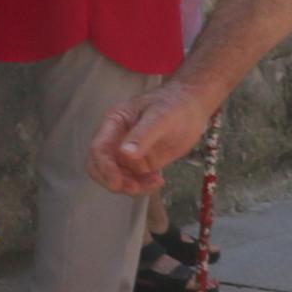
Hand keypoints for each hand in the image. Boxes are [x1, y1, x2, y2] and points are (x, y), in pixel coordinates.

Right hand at [91, 82, 214, 197]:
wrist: (192, 105)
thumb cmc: (173, 103)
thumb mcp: (160, 116)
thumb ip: (143, 135)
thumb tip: (125, 154)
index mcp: (114, 123)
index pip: (99, 149)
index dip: (104, 168)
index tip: (116, 182)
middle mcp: (116, 140)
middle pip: (100, 167)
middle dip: (113, 181)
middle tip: (133, 188)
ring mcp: (128, 153)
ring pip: (118, 177)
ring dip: (130, 186)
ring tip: (154, 183)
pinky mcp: (142, 163)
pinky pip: (135, 180)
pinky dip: (143, 186)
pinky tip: (158, 181)